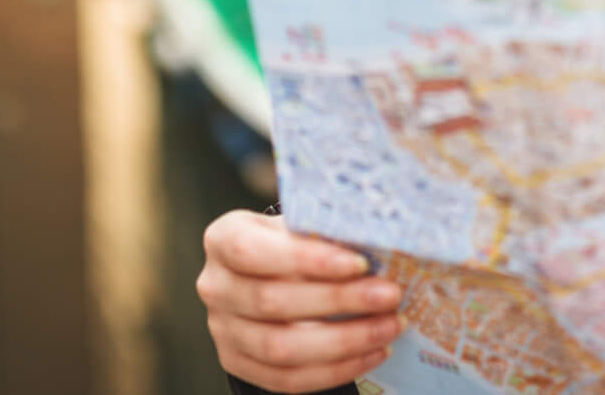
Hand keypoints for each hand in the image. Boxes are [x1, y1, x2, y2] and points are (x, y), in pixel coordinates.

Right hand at [197, 210, 403, 391]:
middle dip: (339, 300)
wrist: (269, 273)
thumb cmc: (291, 241)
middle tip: (390, 295)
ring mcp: (222, 330)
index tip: (360, 262)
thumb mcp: (300, 225)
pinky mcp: (237, 363)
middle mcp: (214, 285)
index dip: (306, 259)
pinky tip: (373, 352)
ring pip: (280, 348)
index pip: (254, 251)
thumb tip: (378, 243)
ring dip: (344, 340)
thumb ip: (325, 231)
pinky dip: (336, 369)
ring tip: (390, 326)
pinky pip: (287, 379)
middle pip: (272, 302)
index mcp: (223, 239)